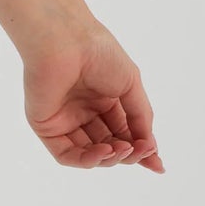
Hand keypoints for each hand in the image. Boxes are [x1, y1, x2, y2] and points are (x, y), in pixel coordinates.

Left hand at [21, 19, 164, 171]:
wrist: (66, 40)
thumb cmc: (97, 52)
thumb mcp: (130, 85)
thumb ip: (141, 117)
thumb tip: (151, 147)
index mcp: (101, 99)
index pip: (122, 133)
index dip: (140, 150)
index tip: (158, 166)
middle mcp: (82, 111)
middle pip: (108, 146)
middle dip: (128, 154)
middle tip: (142, 150)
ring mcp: (63, 119)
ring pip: (89, 154)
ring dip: (111, 159)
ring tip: (125, 149)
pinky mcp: (46, 126)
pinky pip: (66, 154)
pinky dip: (88, 160)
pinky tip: (105, 152)